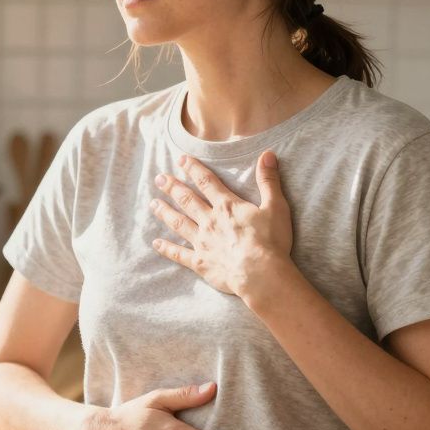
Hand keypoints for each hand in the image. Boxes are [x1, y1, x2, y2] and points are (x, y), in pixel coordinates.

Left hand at [149, 151, 292, 299]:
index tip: (181, 160)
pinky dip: (167, 248)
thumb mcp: (275, 206)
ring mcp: (202, 242)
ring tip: (153, 204)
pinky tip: (156, 243)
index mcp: (227, 207)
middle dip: (172, 187)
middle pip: (187, 200)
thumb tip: (267, 155)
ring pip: (179, 223)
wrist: (260, 274)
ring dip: (165, 212)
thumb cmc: (270, 241)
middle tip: (159, 178)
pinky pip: (179, 254)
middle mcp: (210, 221)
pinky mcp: (200, 262)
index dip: (193, 169)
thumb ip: (268, 181)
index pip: (207, 182)